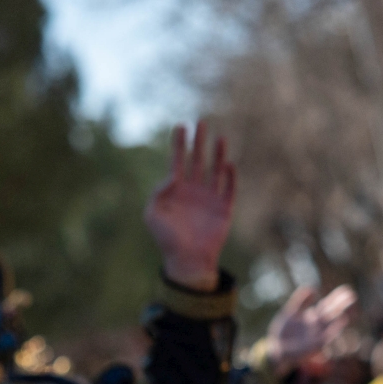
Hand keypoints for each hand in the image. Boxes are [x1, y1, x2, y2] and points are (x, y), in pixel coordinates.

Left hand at [145, 121, 235, 290]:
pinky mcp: (224, 209)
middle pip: (197, 160)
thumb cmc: (167, 239)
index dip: (179, 144)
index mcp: (176, 190)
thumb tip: (170, 177)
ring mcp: (210, 199)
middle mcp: (194, 191)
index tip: (180, 125)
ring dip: (217, 154)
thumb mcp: (153, 215)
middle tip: (201, 122)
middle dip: (199, 142)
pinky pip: (229, 189)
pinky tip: (228, 164)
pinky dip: (229, 177)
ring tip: (219, 137)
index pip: (178, 161)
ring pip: (215, 170)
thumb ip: (157, 194)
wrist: (187, 261)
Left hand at [266, 285, 356, 371]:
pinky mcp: (316, 345)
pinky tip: (342, 321)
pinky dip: (335, 328)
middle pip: (332, 313)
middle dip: (342, 305)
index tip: (346, 290)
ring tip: (352, 307)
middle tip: (353, 295)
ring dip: (342, 315)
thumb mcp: (291, 313)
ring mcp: (318, 335)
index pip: (327, 305)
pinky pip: (328, 336)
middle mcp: (318, 326)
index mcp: (313, 317)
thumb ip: (300, 301)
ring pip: (332, 323)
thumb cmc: (284, 332)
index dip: (336, 298)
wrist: (276, 349)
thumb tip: (312, 288)